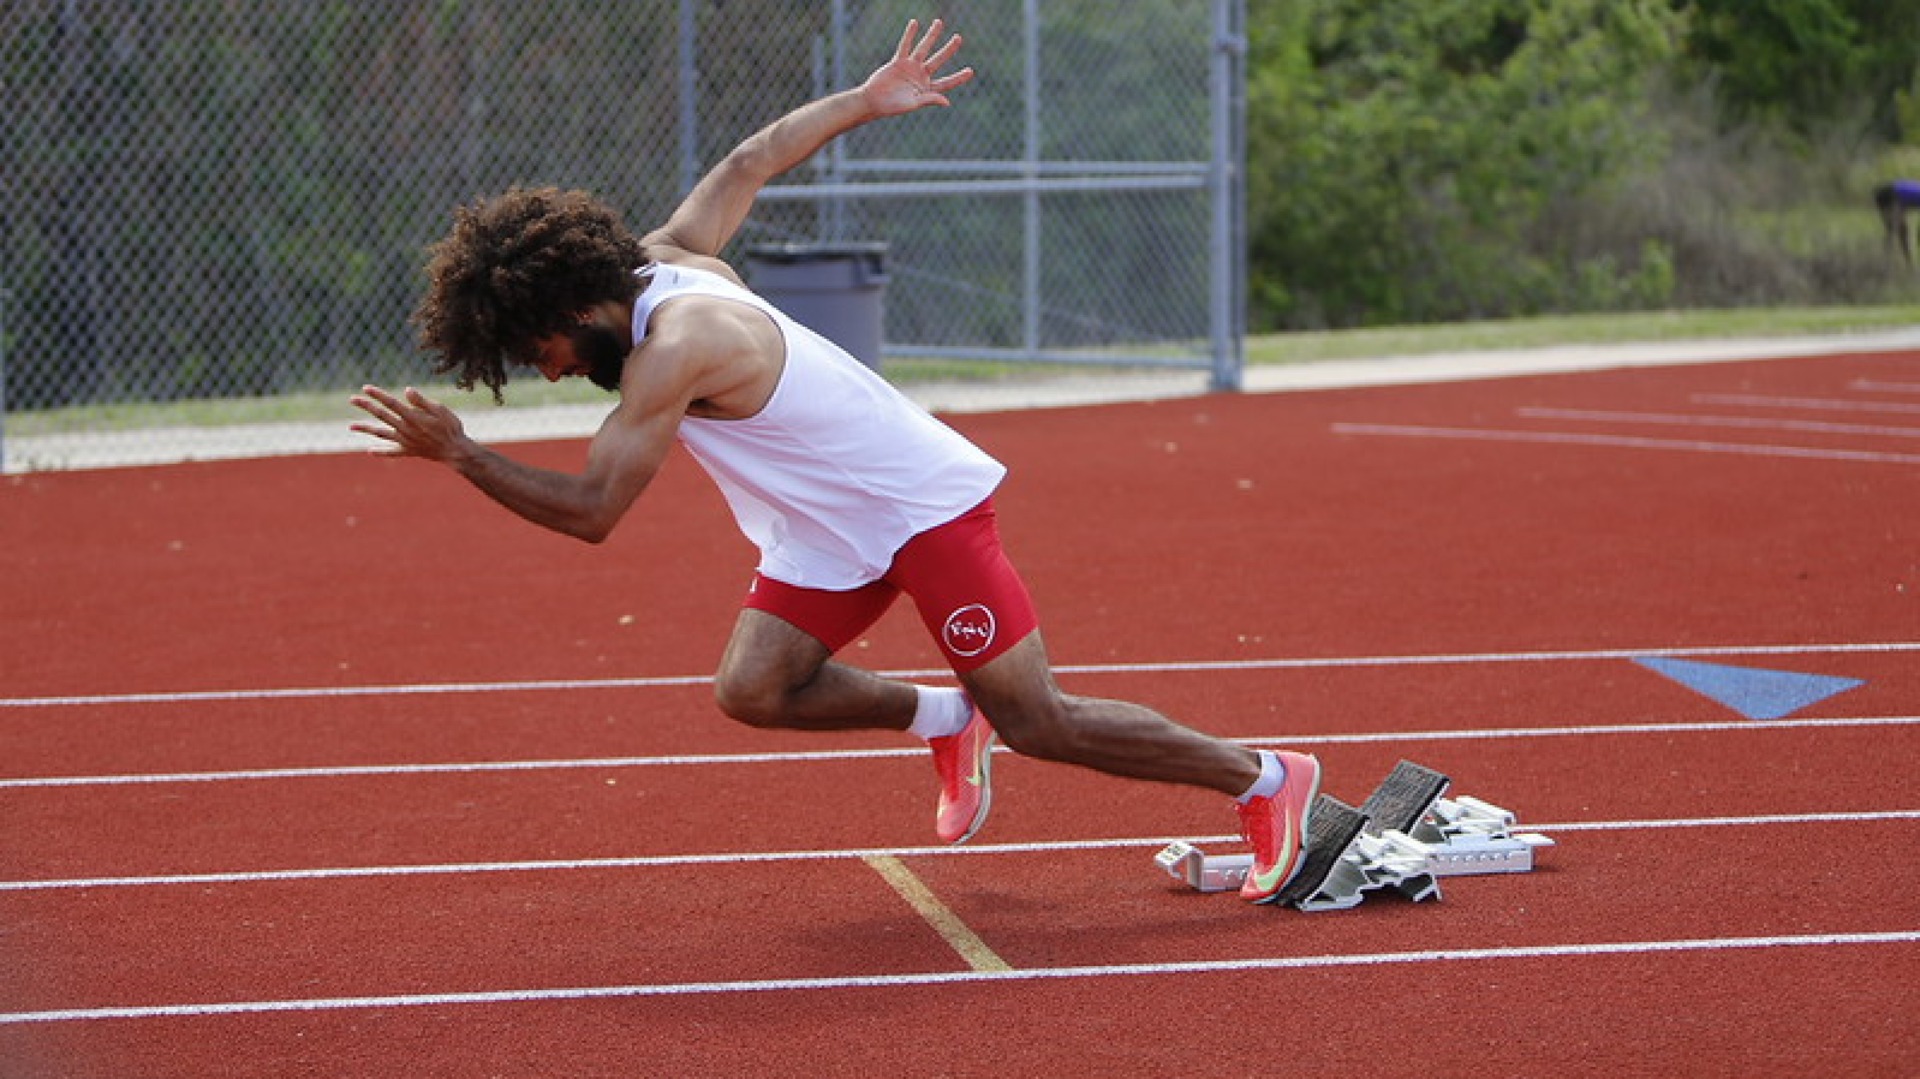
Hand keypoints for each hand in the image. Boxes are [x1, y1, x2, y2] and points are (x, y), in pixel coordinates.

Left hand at [349, 384, 472, 463]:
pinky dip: (381, 451)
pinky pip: (392, 451)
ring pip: (381, 433)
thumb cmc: (450, 428)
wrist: (455, 451)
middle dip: (367, 406)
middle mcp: (405, 429)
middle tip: (352, 399)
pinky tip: (370, 451)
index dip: (378, 395)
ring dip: (366, 429)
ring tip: (351, 426)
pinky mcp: (408, 450)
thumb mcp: (440, 410)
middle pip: (381, 415)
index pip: (391, 403)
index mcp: (412, 417)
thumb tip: (406, 391)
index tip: (365, 388)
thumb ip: (422, 401)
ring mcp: (405, 441)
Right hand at [861, 18, 973, 116]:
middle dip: (949, 49)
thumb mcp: (913, 104)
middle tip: (958, 38)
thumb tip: (947, 102)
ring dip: (931, 36)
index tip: (970, 71)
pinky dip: (909, 35)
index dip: (958, 78)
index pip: (946, 82)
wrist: (873, 101)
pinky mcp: (898, 62)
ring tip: (938, 22)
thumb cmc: (892, 107)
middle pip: (938, 60)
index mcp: (927, 90)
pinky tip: (915, 23)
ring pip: (924, 48)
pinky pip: (905, 45)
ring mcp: (910, 67)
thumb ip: (929, 100)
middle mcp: (920, 76)